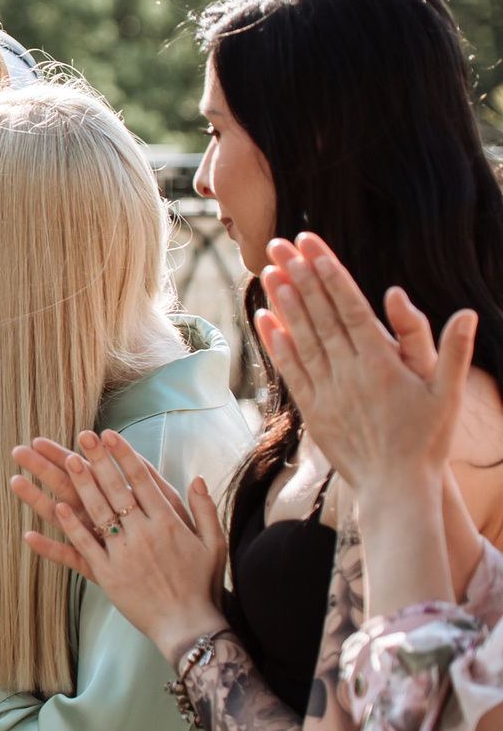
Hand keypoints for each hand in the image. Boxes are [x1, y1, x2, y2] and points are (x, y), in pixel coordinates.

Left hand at [15, 429, 227, 663]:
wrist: (189, 625)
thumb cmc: (203, 583)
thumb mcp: (213, 544)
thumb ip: (204, 509)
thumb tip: (196, 478)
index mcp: (169, 523)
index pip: (141, 481)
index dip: (123, 456)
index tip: (108, 434)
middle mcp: (144, 535)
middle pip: (115, 490)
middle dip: (98, 460)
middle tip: (81, 435)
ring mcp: (124, 554)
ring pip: (97, 513)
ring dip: (79, 485)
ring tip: (64, 461)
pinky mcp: (108, 575)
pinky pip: (84, 547)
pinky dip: (70, 528)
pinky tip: (56, 508)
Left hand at [255, 233, 474, 509]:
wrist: (397, 487)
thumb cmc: (428, 440)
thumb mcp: (448, 394)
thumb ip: (453, 351)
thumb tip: (466, 313)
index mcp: (381, 364)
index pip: (351, 309)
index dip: (331, 276)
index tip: (314, 247)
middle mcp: (349, 373)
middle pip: (320, 316)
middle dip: (300, 276)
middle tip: (280, 243)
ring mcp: (327, 391)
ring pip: (301, 338)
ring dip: (283, 303)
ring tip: (269, 270)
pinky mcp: (313, 409)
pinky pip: (291, 369)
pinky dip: (276, 342)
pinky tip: (263, 318)